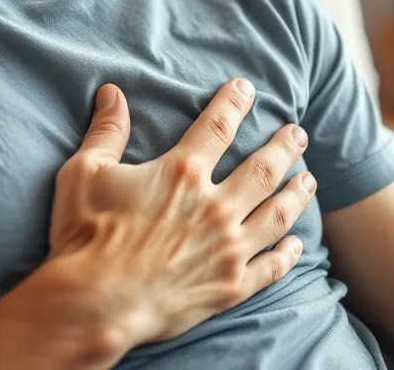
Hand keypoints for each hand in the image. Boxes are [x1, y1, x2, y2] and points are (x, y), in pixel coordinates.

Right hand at [48, 79, 315, 349]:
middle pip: (263, 168)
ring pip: (277, 214)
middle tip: (298, 134)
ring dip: (296, 194)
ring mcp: (228, 248)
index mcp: (181, 172)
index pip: (218, 126)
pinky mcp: (230, 286)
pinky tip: (296, 244)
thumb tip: (111, 93)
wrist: (95, 303)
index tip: (247, 89)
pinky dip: (288, 254)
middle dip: (284, 146)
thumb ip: (106, 131)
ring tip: (309, 179)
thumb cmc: (85, 236)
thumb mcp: (84, 172)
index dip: (235, 103)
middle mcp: (214, 206)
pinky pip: (271, 267)